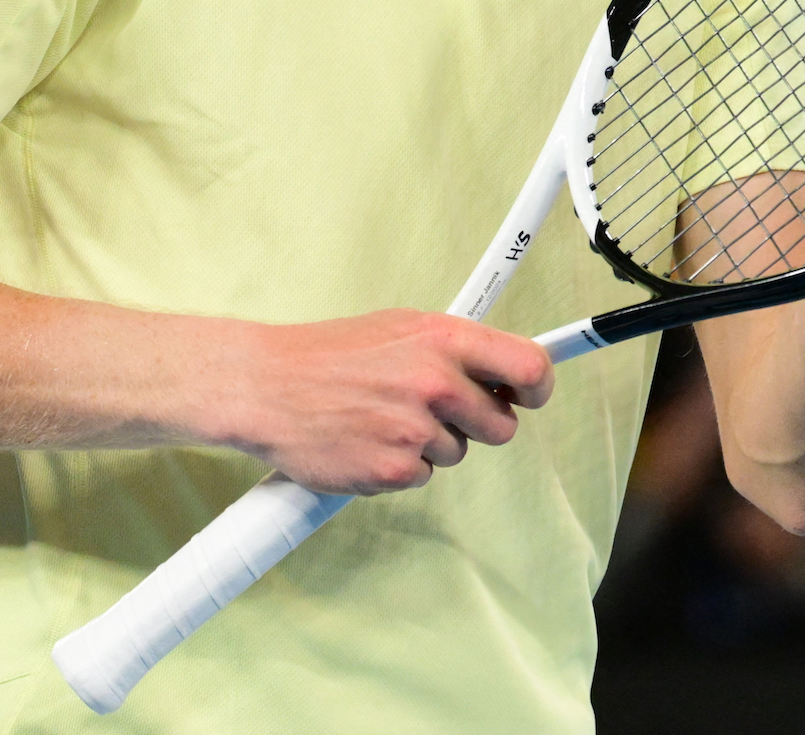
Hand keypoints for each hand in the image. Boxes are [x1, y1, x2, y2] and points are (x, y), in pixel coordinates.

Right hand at [223, 309, 553, 496]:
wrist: (266, 387)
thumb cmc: (328, 355)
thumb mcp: (399, 327)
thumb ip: (452, 347)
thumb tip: (499, 370)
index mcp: (443, 339)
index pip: (529, 367)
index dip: (537, 388)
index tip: (529, 396)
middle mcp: (436, 382)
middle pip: (501, 426)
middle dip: (477, 423)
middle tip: (438, 411)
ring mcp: (415, 429)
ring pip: (457, 453)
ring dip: (429, 443)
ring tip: (384, 417)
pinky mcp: (393, 469)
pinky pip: (421, 477)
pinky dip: (399, 466)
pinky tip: (367, 440)